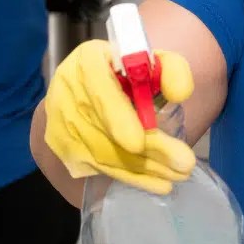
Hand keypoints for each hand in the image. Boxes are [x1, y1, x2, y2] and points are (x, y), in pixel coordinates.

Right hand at [43, 39, 196, 194]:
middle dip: (148, 151)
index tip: (137, 144)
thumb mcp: (152, 60)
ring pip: (102, 153)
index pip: (99, 90)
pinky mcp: (61, 145)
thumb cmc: (126, 70)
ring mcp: (59, 121)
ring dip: (143, 169)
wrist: (89, 84)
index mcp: (88, 61)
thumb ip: (172, 70)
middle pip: (105, 130)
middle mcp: (66, 90)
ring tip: (178, 176)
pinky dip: (130, 176)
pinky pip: (96, 166)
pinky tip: (158, 183)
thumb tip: (180, 94)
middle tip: (184, 164)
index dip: (116, 118)